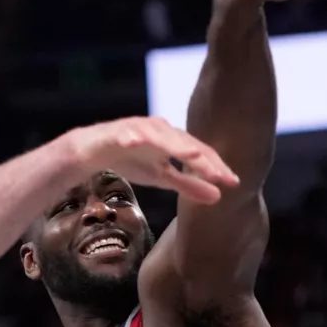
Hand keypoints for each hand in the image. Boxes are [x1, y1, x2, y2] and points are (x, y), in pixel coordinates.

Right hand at [68, 117, 239, 204]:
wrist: (93, 152)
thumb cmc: (131, 159)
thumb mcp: (162, 176)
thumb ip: (188, 185)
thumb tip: (219, 197)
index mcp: (174, 140)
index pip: (200, 153)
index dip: (216, 167)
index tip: (233, 182)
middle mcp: (161, 130)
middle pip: (185, 143)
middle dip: (202, 159)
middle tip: (218, 174)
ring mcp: (138, 128)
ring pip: (159, 135)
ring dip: (174, 144)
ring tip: (190, 155)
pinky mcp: (116, 132)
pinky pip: (125, 133)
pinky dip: (131, 136)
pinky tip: (134, 142)